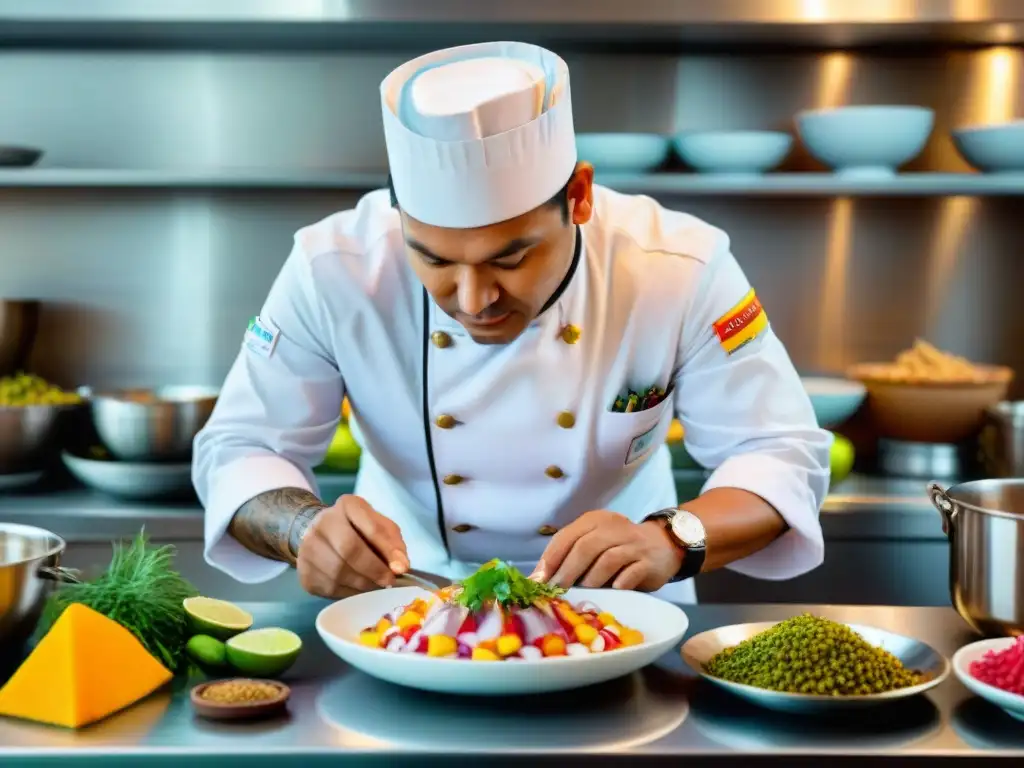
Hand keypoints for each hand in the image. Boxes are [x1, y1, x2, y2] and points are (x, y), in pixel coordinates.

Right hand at [296, 494, 409, 597]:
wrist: (322, 536)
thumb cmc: (359, 532)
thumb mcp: (381, 528)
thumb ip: (394, 544)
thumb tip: (402, 567)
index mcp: (348, 505)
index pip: (370, 526)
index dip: (387, 550)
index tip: (401, 568)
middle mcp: (323, 521)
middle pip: (349, 549)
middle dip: (373, 569)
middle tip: (388, 581)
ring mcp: (308, 546)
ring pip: (337, 572)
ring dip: (362, 584)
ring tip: (374, 585)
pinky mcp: (303, 571)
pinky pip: (329, 587)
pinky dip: (348, 592)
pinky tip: (357, 588)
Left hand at [533, 510, 683, 591]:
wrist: (664, 544)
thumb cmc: (619, 549)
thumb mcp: (594, 544)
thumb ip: (570, 557)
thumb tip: (538, 580)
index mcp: (594, 521)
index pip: (566, 536)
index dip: (550, 559)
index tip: (538, 580)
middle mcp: (613, 528)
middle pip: (585, 547)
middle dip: (568, 571)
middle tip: (558, 591)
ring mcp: (633, 544)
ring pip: (608, 559)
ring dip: (592, 579)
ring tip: (584, 593)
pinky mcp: (649, 561)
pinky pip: (631, 573)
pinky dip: (620, 583)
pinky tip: (614, 591)